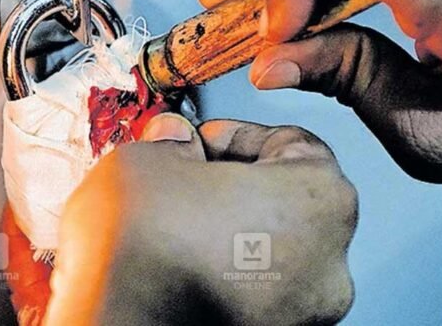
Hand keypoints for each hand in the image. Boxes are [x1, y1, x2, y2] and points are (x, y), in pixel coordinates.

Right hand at [43, 113, 356, 325]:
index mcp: (320, 198)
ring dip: (225, 231)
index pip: (290, 144)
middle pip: (281, 201)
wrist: (114, 322)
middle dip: (229, 185)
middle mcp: (327, 262)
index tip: (201, 140)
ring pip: (267, 251)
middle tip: (182, 177)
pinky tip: (177, 264)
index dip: (236, 135)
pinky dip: (221, 274)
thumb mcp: (148, 158)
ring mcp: (301, 311)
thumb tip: (174, 141)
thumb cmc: (145, 246)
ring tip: (173, 224)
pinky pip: (251, 292)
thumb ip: (171, 142)